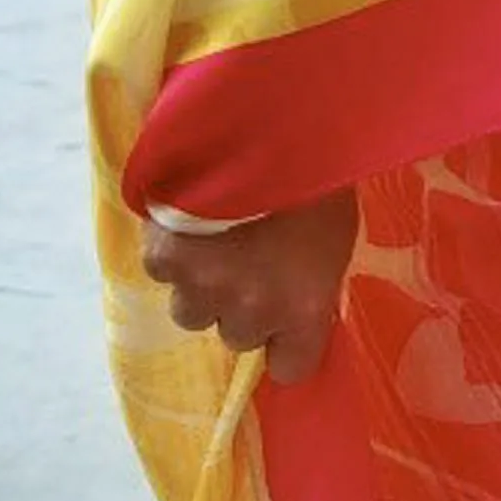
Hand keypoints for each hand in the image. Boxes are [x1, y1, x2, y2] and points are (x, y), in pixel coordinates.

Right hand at [142, 190, 358, 386]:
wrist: (266, 132)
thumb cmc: (321, 179)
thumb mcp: (338, 236)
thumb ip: (312, 283)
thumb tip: (299, 307)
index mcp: (303, 307)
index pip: (292, 368)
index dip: (287, 347)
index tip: (288, 330)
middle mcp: (250, 310)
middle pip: (239, 336)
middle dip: (244, 307)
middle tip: (254, 264)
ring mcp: (201, 288)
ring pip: (193, 312)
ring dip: (203, 288)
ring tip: (220, 243)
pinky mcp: (163, 260)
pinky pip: (165, 273)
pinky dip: (174, 252)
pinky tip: (192, 220)